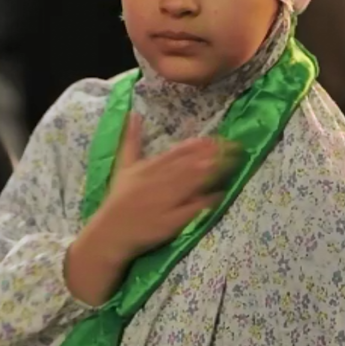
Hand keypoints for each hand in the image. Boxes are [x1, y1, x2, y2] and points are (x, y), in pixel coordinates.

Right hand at [89, 113, 231, 261]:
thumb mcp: (123, 165)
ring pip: (192, 184)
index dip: (198, 145)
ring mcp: (165, 202)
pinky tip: (220, 194)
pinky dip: (205, 202)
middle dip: (213, 156)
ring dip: (213, 173)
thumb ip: (131, 140)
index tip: (218, 139)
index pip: (177, 152)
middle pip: (190, 166)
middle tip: (235, 147)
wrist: (110, 232)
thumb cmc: (119, 198)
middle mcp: (159, 182)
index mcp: (149, 167)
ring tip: (232, 163)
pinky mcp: (169, 222)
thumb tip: (134, 113)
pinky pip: (190, 210)